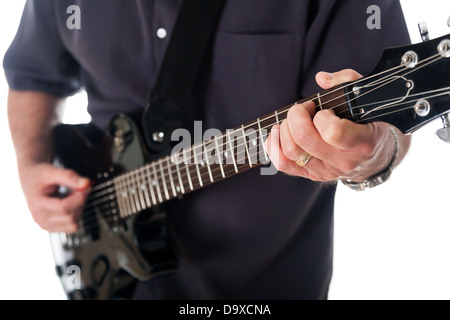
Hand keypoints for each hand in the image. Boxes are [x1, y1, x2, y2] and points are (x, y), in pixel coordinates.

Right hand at [19, 163, 90, 232]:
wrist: (30, 179)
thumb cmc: (39, 175)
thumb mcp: (53, 171)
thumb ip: (69, 176)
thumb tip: (86, 183)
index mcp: (36, 204)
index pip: (63, 208)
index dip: (79, 198)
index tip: (85, 187)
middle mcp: (39, 218)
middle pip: (70, 217)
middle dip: (80, 201)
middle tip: (80, 188)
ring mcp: (45, 225)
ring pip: (73, 223)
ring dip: (79, 208)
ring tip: (72, 194)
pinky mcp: (53, 227)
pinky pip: (72, 226)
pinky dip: (76, 214)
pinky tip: (70, 203)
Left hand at [265, 69, 402, 181]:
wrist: (373, 157)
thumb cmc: (368, 122)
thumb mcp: (366, 99)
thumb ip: (347, 81)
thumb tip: (321, 78)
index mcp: (361, 143)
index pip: (332, 132)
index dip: (322, 116)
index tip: (324, 110)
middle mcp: (343, 161)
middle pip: (304, 140)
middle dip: (296, 116)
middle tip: (303, 109)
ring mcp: (326, 171)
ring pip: (291, 152)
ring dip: (284, 130)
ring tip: (292, 120)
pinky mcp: (312, 175)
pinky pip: (283, 165)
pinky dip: (274, 146)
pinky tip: (279, 132)